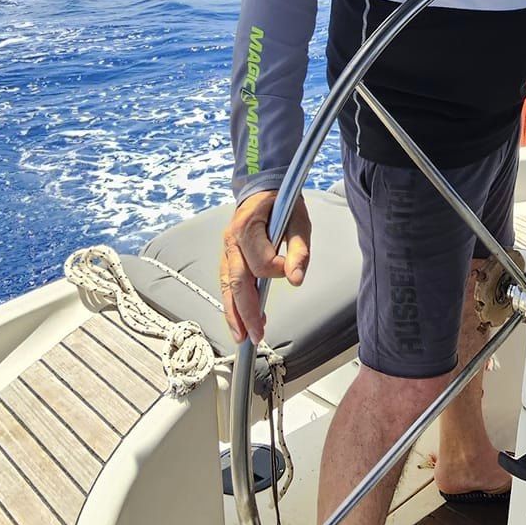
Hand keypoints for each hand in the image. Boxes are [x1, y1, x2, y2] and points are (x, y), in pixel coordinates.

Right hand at [220, 190, 311, 345]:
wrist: (263, 187)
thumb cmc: (282, 202)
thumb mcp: (299, 220)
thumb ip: (299, 250)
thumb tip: (295, 279)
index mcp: (247, 227)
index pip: (260, 262)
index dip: (277, 270)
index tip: (290, 270)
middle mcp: (231, 240)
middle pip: (237, 282)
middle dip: (246, 312)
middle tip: (256, 335)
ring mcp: (226, 249)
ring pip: (227, 287)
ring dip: (234, 314)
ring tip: (243, 337)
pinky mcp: (228, 257)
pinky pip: (227, 284)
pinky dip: (233, 304)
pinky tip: (240, 321)